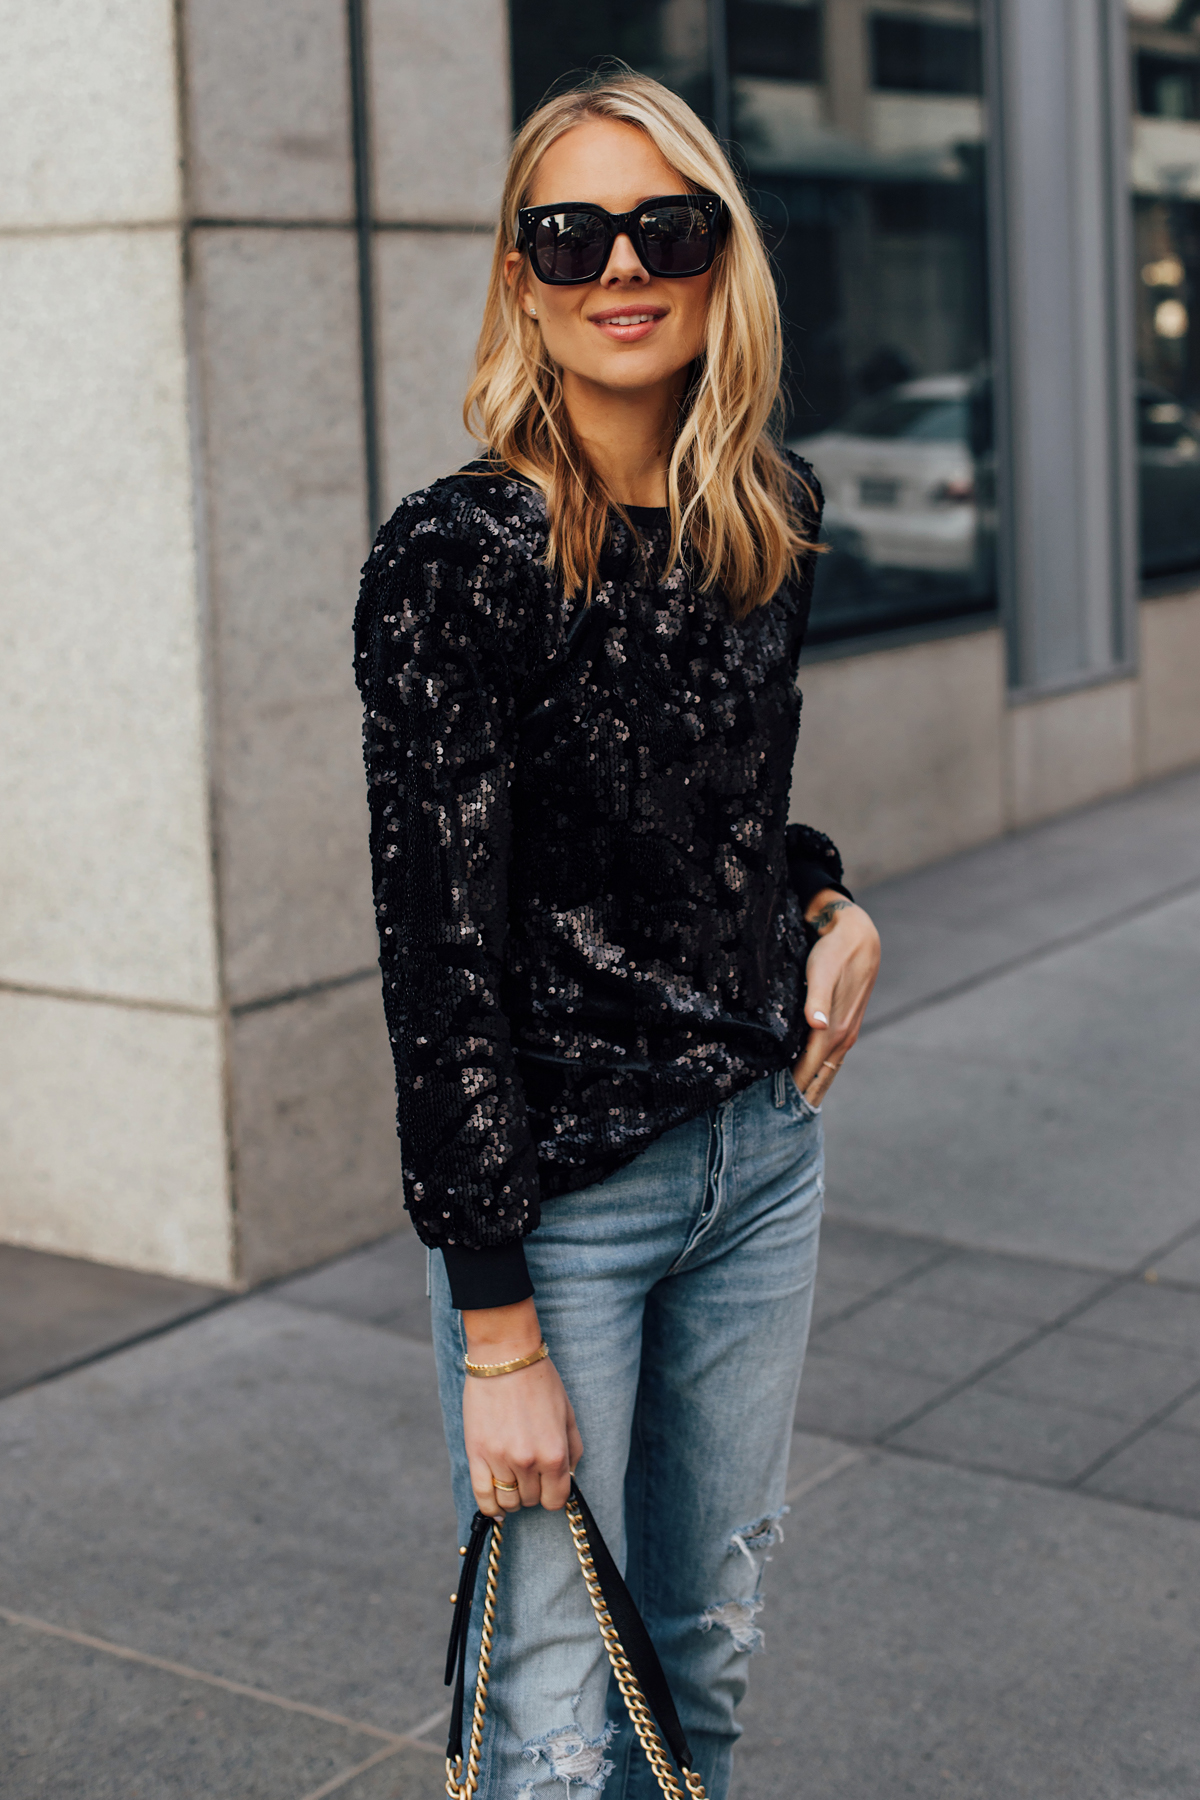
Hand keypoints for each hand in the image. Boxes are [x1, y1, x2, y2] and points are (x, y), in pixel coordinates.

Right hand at [461, 1299, 582, 1519]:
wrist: (505, 1358)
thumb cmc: (539, 1381)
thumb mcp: (568, 1413)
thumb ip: (573, 1450)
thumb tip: (568, 1477)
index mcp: (554, 1453)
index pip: (556, 1499)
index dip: (554, 1495)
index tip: (549, 1486)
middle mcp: (528, 1462)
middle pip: (531, 1500)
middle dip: (534, 1490)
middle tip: (530, 1472)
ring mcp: (500, 1459)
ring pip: (508, 1501)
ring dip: (512, 1497)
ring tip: (513, 1482)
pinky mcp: (476, 1454)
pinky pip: (483, 1496)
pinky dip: (491, 1507)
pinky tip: (496, 1504)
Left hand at [791, 889, 880, 1100]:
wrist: (857, 936)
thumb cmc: (833, 953)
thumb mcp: (822, 973)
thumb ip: (818, 1001)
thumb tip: (817, 1027)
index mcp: (834, 1031)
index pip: (808, 1071)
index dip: (793, 1092)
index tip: (775, 1113)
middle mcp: (842, 1037)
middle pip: (820, 1079)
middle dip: (803, 1100)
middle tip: (780, 1125)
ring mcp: (845, 1032)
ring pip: (827, 1071)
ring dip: (812, 1090)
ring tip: (794, 1112)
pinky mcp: (844, 1024)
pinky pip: (829, 1058)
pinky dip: (818, 1073)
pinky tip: (808, 1079)